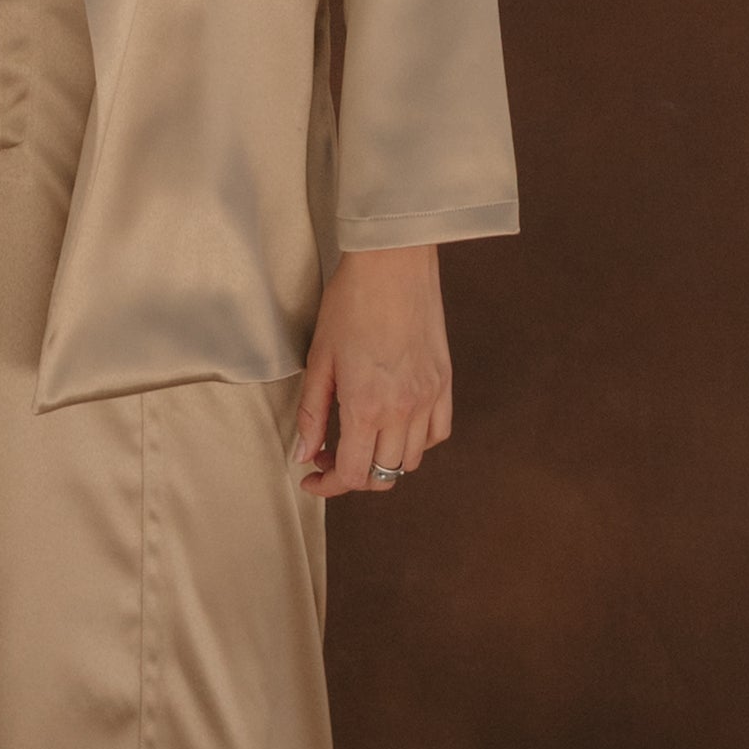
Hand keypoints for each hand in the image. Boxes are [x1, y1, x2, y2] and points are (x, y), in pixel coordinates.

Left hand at [294, 243, 452, 498]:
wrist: (393, 263)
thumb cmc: (351, 303)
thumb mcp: (319, 359)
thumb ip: (312, 414)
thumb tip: (304, 454)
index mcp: (366, 406)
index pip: (354, 475)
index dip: (329, 486)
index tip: (312, 478)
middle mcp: (403, 410)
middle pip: (384, 475)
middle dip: (352, 475)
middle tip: (329, 455)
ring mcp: (429, 397)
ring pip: (411, 459)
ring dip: (383, 461)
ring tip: (361, 439)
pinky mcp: (444, 382)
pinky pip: (437, 433)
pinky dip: (416, 442)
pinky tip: (395, 425)